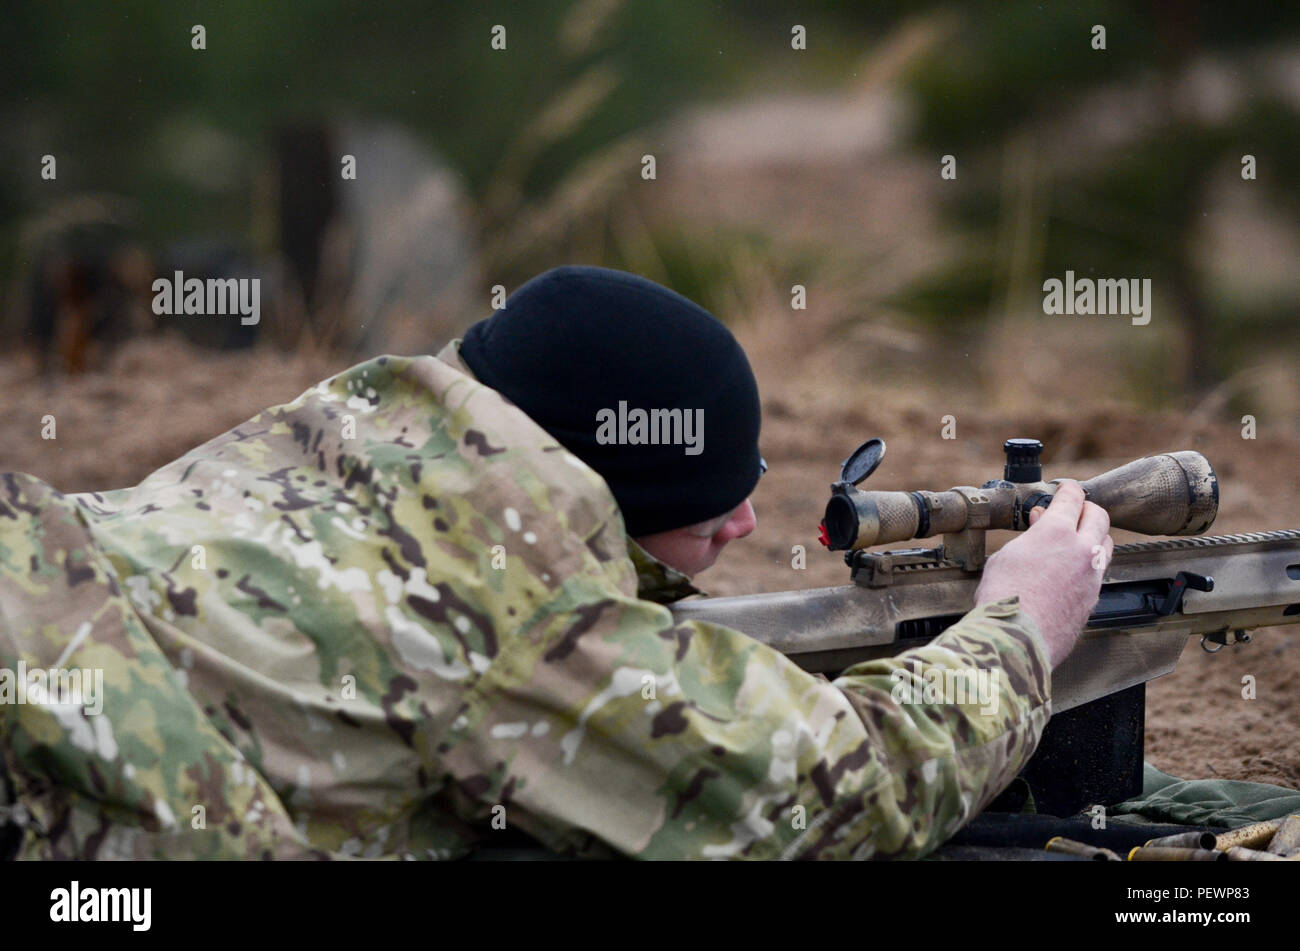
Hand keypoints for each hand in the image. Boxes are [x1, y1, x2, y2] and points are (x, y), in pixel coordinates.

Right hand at [974, 481, 1112, 666]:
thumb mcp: (1006, 556)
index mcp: (1056, 532)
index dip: (1069, 489)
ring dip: (1094, 536)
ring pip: (1106, 544)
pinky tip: (1073, 570)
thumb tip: (1038, 523)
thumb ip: (1029, 536)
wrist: (1016, 638)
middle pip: (1099, 516)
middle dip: (1087, 509)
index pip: (1072, 497)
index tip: (1066, 489)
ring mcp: (1091, 575)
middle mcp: (1081, 549)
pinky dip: (1089, 564)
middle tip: (1074, 511)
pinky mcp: (1093, 599)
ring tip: (1077, 539)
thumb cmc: (1003, 598)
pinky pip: (1098, 572)